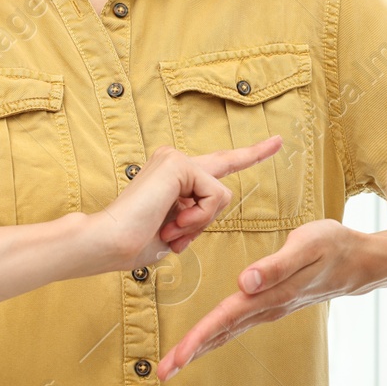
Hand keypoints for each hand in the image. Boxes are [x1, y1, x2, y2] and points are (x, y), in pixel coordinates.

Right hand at [86, 136, 283, 275]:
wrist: (108, 244)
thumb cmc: (136, 243)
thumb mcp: (176, 229)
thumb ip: (197, 214)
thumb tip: (215, 200)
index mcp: (174, 175)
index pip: (220, 162)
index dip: (251, 154)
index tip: (278, 142)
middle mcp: (175, 160)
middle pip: (228, 165)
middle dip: (254, 154)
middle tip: (248, 163)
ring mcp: (177, 159)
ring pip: (221, 196)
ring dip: (200, 223)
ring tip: (171, 230)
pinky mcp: (179, 164)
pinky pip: (213, 197)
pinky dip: (198, 219)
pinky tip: (173, 222)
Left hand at [157, 220, 386, 380]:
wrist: (360, 259)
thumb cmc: (334, 245)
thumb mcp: (308, 245)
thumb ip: (276, 265)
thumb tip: (243, 282)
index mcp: (271, 295)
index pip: (227, 318)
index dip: (200, 336)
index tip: (177, 355)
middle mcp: (268, 308)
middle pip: (222, 334)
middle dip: (191, 353)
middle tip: (162, 373)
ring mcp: (270, 309)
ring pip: (228, 333)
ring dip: (200, 347)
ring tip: (173, 364)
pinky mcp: (271, 304)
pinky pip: (237, 325)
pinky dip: (215, 334)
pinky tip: (203, 340)